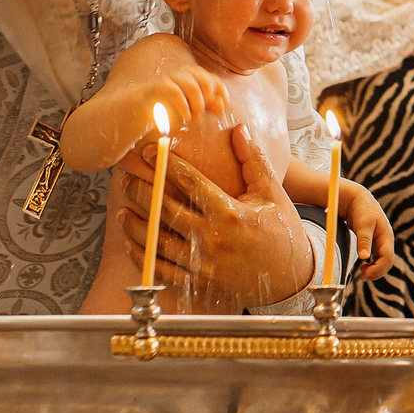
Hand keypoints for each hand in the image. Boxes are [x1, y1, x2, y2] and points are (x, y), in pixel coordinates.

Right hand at [105, 62, 226, 126]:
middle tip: (201, 115)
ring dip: (197, 103)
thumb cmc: (152, 118)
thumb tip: (222, 104)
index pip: (210, 78)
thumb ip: (202, 108)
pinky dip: (183, 105)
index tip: (222, 107)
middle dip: (208, 97)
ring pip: (190, 82)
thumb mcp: (182, 114)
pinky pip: (173, 90)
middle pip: (203, 77)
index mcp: (184, 80)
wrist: (122, 120)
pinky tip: (184, 117)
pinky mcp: (152, 90)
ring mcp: (163, 82)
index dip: (220, 91)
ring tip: (192, 119)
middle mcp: (175, 77)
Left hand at [118, 123, 311, 306]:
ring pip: (158, 242)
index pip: (191, 183)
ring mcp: (205, 264)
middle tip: (128, 178)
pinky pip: (163, 271)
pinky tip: (133, 242)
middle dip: (144, 192)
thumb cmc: (282, 231)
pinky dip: (144, 257)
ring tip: (122, 209)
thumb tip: (239, 129)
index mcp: (230, 214)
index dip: (168, 165)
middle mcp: (213, 239)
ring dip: (137, 224)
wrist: (291, 277)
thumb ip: (253, 161)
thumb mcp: (272, 193)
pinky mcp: (200, 283)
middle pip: (167, 211)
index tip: (153, 151)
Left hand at [339, 184, 396, 283]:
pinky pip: (378, 258)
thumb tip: (364, 257)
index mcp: (386, 236)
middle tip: (362, 277)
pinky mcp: (376, 242)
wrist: (358, 200)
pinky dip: (373, 264)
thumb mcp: (363, 224)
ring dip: (375, 270)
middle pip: (387, 263)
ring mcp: (382, 242)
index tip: (363, 274)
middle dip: (377, 272)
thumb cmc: (362, 210)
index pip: (387, 258)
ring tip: (362, 273)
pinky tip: (363, 266)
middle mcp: (386, 240)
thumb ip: (364, 240)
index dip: (377, 269)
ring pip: (383, 261)